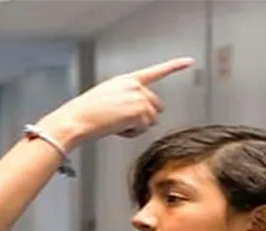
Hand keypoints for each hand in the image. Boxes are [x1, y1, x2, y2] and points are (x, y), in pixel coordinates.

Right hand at [38, 56, 194, 148]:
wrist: (76, 119)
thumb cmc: (85, 112)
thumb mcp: (107, 98)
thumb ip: (128, 100)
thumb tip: (144, 115)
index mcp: (126, 79)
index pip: (155, 71)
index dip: (174, 66)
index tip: (188, 61)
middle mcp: (135, 85)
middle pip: (156, 105)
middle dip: (144, 117)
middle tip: (123, 122)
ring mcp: (138, 97)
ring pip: (151, 119)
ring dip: (136, 126)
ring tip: (115, 125)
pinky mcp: (139, 111)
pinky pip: (144, 128)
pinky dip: (131, 133)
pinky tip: (117, 128)